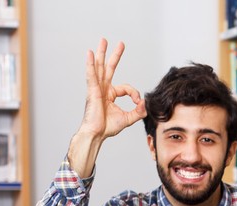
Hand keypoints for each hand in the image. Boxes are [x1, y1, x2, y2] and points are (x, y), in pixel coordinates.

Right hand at [68, 39, 146, 176]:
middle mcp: (103, 89)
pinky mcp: (92, 91)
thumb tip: (146, 104)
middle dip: (115, 56)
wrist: (97, 134)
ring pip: (100, 68)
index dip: (135, 94)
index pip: (126, 88)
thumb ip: (138, 111)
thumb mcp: (128, 118)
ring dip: (102, 54)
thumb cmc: (107, 127)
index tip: (138, 102)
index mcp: (110, 94)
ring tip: (103, 40)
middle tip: (120, 44)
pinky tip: (90, 54)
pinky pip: (92, 75)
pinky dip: (91, 64)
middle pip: (109, 68)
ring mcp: (97, 89)